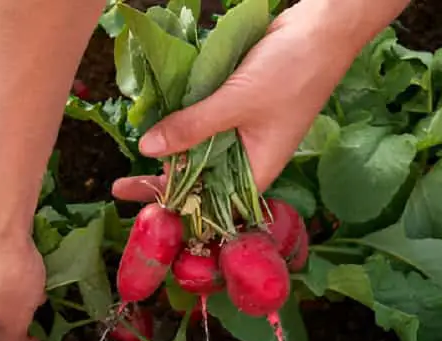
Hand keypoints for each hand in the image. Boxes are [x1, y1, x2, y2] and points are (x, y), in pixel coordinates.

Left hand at [112, 0, 374, 201]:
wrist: (321, 28)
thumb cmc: (291, 71)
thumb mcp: (236, 103)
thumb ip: (191, 127)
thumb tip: (148, 150)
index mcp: (256, 171)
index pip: (211, 203)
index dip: (177, 209)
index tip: (143, 211)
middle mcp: (248, 159)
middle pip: (200, 181)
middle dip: (164, 184)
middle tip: (119, 187)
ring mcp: (241, 134)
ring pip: (199, 153)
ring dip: (170, 155)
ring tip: (129, 165)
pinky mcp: (234, 110)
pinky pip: (203, 125)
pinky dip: (181, 127)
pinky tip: (154, 129)